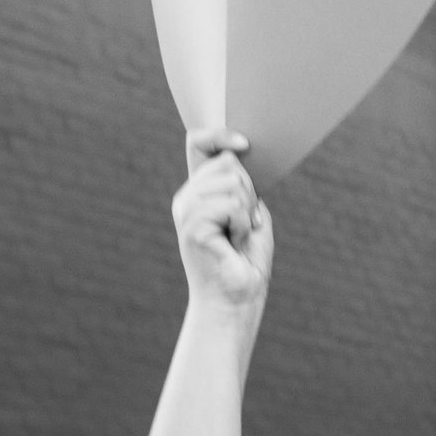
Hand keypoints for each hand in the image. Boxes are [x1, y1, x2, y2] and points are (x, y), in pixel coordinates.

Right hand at [172, 130, 271, 313]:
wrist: (236, 300)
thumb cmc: (245, 262)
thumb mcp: (249, 213)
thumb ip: (242, 184)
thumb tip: (239, 153)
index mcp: (198, 192)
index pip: (199, 143)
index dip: (220, 134)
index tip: (244, 145)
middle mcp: (187, 199)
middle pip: (226, 162)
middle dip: (248, 191)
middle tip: (243, 224)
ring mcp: (186, 211)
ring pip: (232, 181)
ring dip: (247, 211)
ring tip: (238, 236)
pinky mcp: (192, 226)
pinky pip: (231, 204)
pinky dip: (243, 224)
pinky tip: (234, 243)